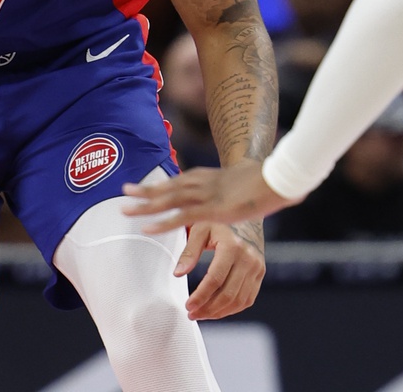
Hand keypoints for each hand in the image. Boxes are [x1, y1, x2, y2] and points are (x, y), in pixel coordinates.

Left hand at [122, 160, 295, 233]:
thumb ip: (241, 185)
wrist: (278, 176)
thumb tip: (243, 186)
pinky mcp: (213, 209)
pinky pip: (182, 217)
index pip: (181, 179)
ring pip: (169, 199)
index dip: (162, 184)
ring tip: (125, 208)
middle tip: (124, 190)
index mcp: (212, 176)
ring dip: (146, 204)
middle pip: (169, 186)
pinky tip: (147, 227)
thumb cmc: (269, 178)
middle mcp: (205, 183)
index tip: (145, 187)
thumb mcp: (248, 181)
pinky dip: (162, 222)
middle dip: (146, 189)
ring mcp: (207, 195)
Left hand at [175, 220, 264, 320]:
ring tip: (203, 314)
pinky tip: (218, 309)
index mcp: (232, 246)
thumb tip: (178, 274)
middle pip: (228, 294)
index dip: (201, 296)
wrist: (245, 212)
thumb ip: (189, 252)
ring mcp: (257, 266)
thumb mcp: (200, 229)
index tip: (188, 305)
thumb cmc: (220, 220)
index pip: (215, 280)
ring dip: (220, 312)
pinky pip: (248, 298)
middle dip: (208, 309)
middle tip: (192, 313)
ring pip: (239, 300)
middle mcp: (248, 258)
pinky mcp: (261, 272)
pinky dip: (233, 308)